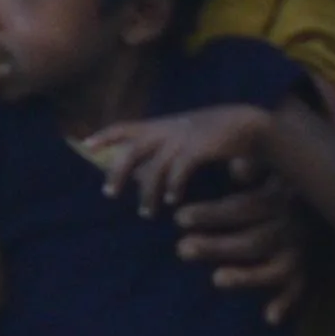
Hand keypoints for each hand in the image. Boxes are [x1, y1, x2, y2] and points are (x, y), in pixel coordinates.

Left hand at [84, 102, 280, 216]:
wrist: (248, 123)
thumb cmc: (216, 135)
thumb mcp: (183, 135)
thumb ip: (162, 149)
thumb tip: (142, 174)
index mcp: (162, 125)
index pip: (126, 126)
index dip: (106, 135)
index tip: (86, 145)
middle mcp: (168, 129)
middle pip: (132, 150)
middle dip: (118, 171)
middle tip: (109, 194)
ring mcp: (183, 137)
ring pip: (155, 167)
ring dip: (148, 192)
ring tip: (146, 212)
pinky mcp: (200, 147)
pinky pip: (179, 170)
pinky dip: (174, 186)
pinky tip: (173, 201)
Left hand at [172, 157, 306, 318]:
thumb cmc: (295, 184)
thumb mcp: (279, 168)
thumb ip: (256, 166)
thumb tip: (236, 167)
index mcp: (278, 200)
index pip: (241, 208)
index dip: (210, 214)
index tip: (178, 218)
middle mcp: (290, 228)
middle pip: (251, 241)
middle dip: (216, 247)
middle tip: (181, 249)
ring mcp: (301, 254)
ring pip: (273, 269)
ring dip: (246, 277)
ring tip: (217, 279)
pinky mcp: (309, 273)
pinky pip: (301, 292)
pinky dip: (288, 305)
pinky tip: (270, 318)